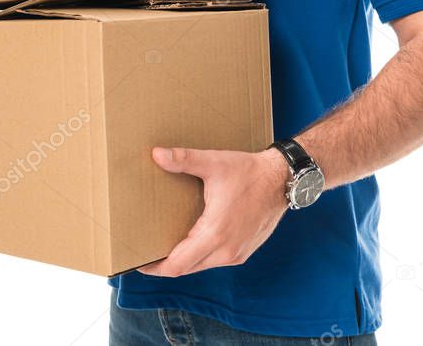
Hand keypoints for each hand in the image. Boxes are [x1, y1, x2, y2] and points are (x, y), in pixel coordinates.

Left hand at [137, 146, 289, 276]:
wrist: (283, 179)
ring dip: (183, 259)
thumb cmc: (249, 172)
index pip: (177, 264)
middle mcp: (226, 250)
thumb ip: (183, 160)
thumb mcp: (214, 163)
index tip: (139, 263)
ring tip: (166, 246)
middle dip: (165, 264)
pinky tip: (192, 240)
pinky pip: (215, 261)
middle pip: (186, 268)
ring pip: (201, 266)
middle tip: (147, 253)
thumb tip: (156, 154)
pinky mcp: (244, 252)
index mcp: (215, 233)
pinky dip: (200, 256)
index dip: (155, 268)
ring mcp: (237, 254)